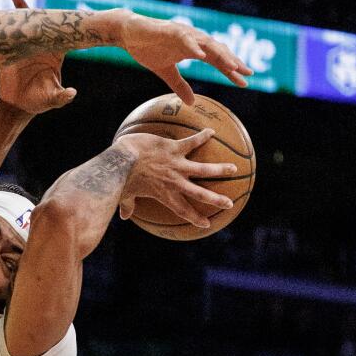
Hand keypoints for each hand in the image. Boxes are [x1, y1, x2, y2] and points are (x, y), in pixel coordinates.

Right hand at [0, 0, 76, 115]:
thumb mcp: (51, 100)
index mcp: (55, 53)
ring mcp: (27, 44)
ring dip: (19, 6)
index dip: (65, 23)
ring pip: (25, 21)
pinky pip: (9, 30)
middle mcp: (42, 44)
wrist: (17, 104)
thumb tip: (72, 93)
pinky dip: (4, 19)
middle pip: (43, 21)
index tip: (65, 12)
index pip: (63, 34)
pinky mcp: (12, 47)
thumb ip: (61, 97)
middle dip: (39, 8)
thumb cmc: (38, 102)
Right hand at [117, 10, 252, 102]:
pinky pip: (185, 39)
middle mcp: (193, 40)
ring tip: (233, 66)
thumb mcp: (165, 73)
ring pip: (207, 44)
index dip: (231, 71)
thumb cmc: (147, 48)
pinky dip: (194, 46)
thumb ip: (180, 86)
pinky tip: (203, 56)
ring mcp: (183, 34)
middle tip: (247, 74)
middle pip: (218, 51)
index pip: (217, 61)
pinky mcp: (170, 31)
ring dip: (221, 55)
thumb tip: (192, 102)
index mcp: (194, 49)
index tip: (245, 82)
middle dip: (233, 62)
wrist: (128, 33)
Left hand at [118, 128, 237, 228]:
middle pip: (200, 193)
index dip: (195, 218)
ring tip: (234, 169)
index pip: (183, 210)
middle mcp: (175, 182)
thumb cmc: (121, 179)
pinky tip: (211, 132)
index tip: (206, 224)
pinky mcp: (174, 148)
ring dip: (220, 169)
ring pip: (204, 169)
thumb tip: (123, 216)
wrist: (123, 159)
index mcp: (165, 195)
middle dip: (216, 200)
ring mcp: (176, 165)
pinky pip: (192, 142)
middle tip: (229, 204)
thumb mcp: (125, 195)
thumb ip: (128, 205)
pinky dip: (202, 136)